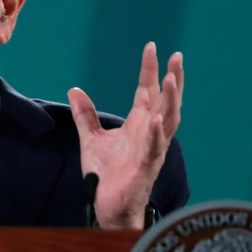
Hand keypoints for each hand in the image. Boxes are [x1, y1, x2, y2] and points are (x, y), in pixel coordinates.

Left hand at [67, 42, 183, 228]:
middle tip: (177, 56)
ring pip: (168, 121)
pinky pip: (154, 148)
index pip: (146, 91)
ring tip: (172, 80)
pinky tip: (157, 120)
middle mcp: (149, 132)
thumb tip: (74, 89)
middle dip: (173, 79)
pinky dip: (157, 134)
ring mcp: (151, 149)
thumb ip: (85, 115)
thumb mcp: (91, 138)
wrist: (108, 204)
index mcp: (138, 123)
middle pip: (165, 101)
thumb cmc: (106, 174)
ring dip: (171, 101)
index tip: (151, 47)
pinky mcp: (146, 166)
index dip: (150, 70)